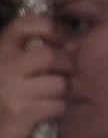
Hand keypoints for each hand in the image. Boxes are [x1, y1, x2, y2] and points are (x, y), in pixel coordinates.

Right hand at [0, 14, 70, 137]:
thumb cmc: (3, 97)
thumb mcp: (9, 69)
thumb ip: (30, 54)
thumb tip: (70, 43)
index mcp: (0, 50)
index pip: (25, 24)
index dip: (51, 28)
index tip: (63, 39)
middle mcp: (3, 66)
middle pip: (49, 55)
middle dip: (66, 65)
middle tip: (67, 74)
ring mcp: (10, 90)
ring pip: (58, 83)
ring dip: (64, 92)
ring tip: (57, 96)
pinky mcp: (20, 113)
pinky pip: (56, 106)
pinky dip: (59, 109)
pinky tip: (50, 112)